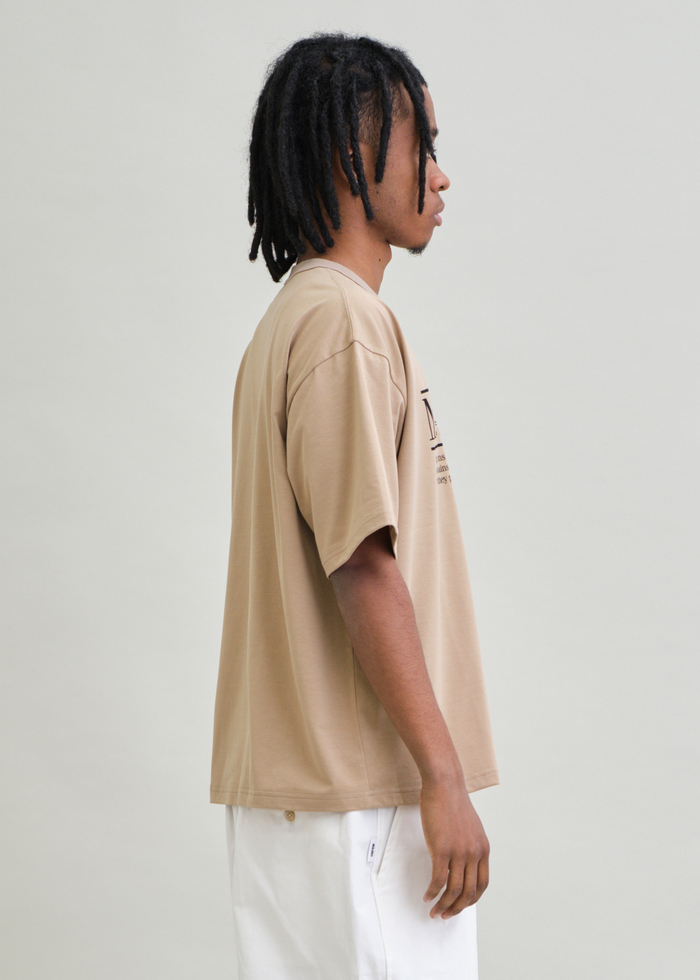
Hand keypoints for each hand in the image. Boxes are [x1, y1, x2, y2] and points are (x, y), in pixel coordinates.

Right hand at [420, 772, 489, 918]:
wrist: (444, 784)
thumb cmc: (453, 802)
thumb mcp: (470, 827)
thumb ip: (469, 845)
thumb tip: (460, 863)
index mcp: (483, 848)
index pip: (482, 884)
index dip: (472, 900)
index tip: (461, 906)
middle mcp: (474, 853)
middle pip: (469, 892)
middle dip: (456, 908)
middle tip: (445, 915)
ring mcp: (459, 852)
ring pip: (453, 890)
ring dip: (443, 905)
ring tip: (434, 911)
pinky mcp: (442, 849)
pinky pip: (438, 880)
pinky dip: (432, 893)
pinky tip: (426, 896)